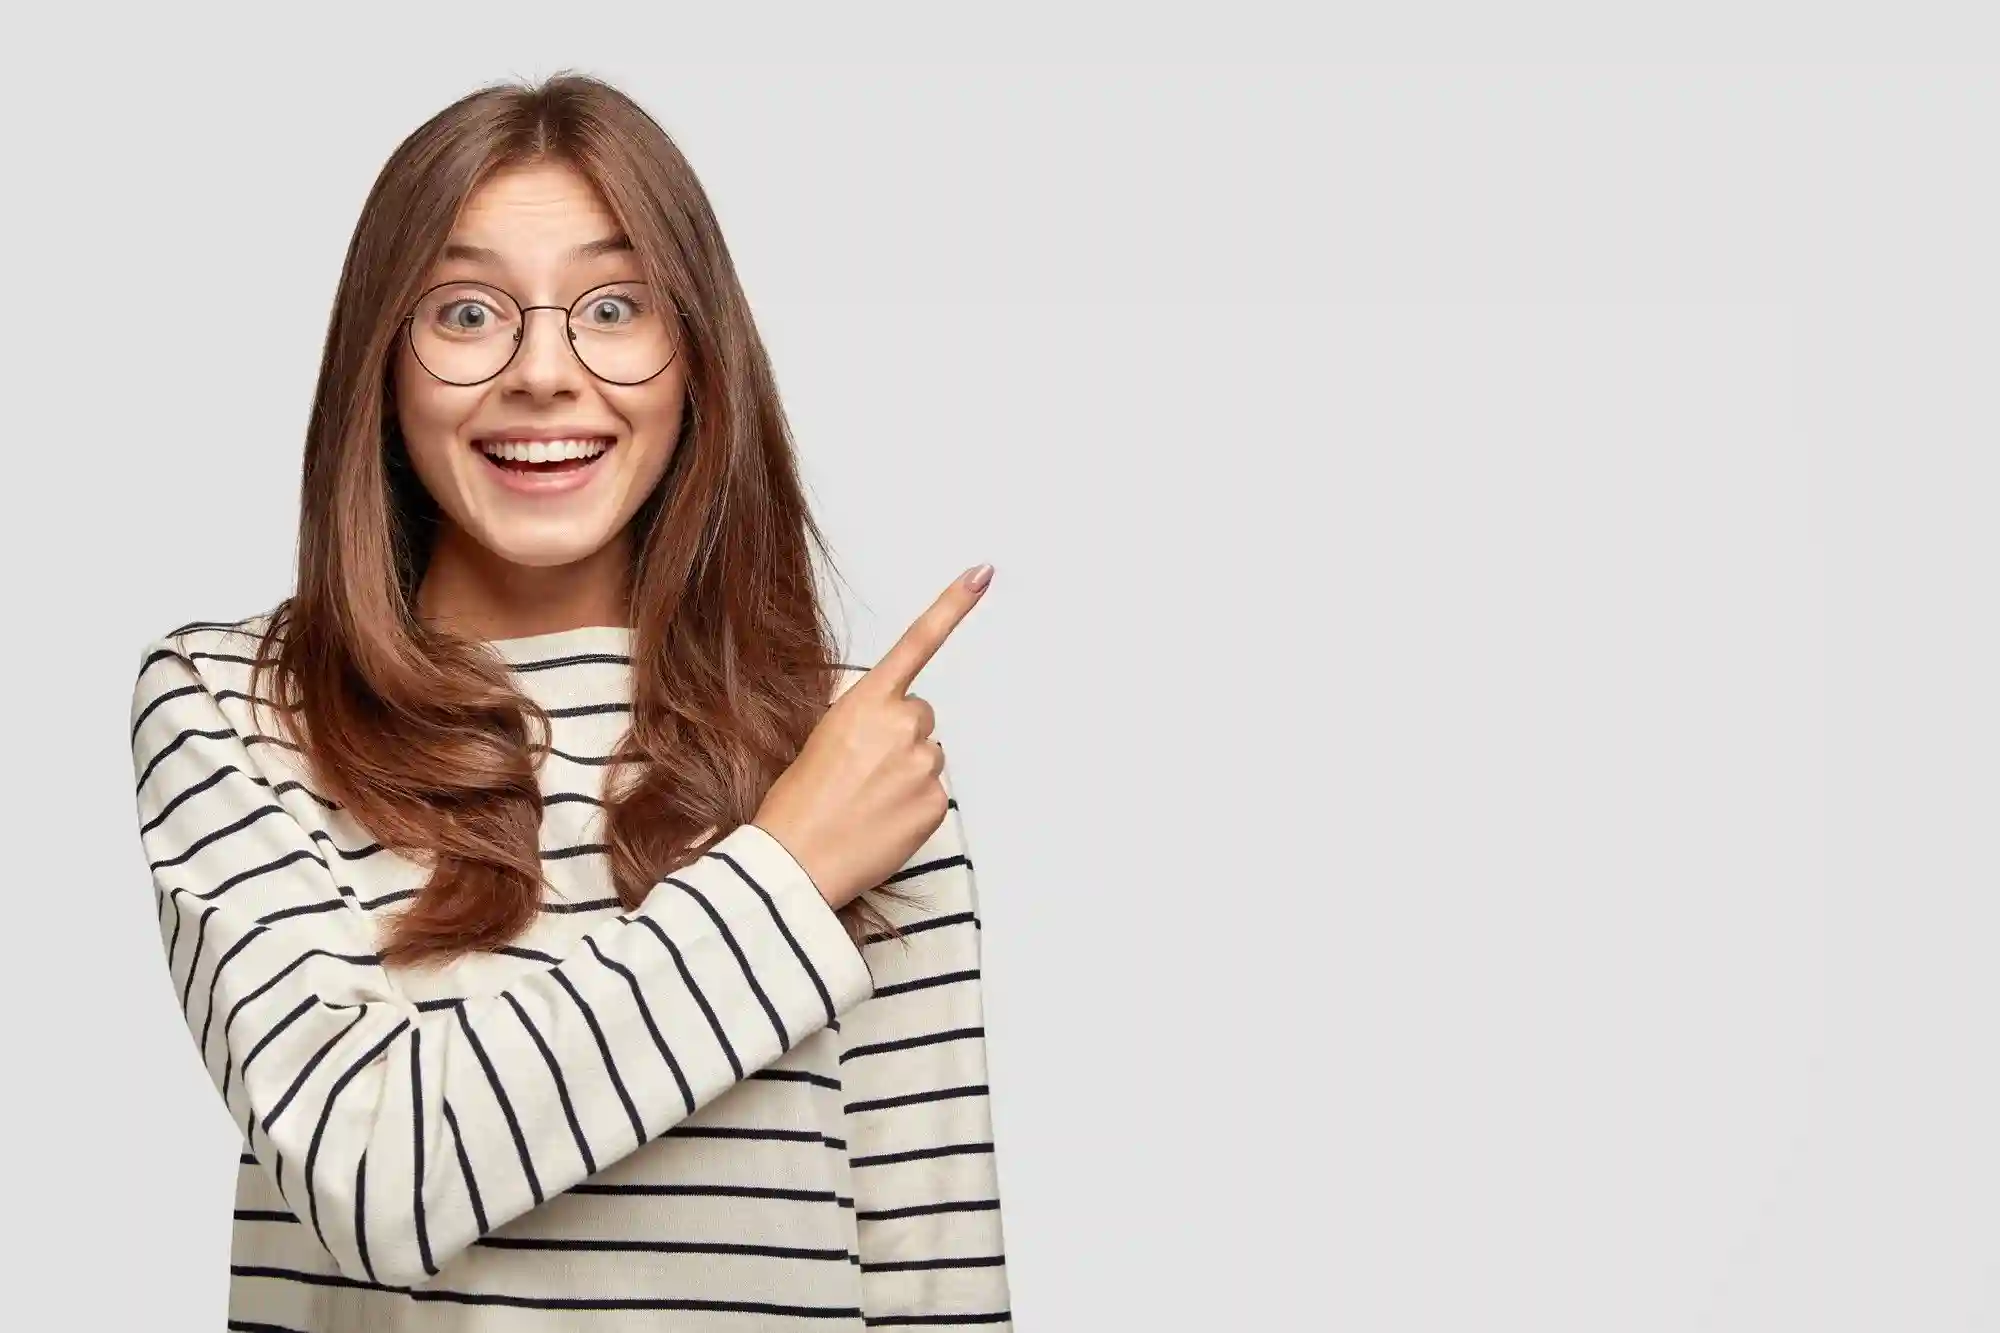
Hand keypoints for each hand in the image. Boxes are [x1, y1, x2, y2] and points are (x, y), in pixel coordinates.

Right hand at [753, 564, 992, 909]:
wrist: (795, 861)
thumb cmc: (797, 803)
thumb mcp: (821, 740)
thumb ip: (866, 723)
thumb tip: (895, 735)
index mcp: (866, 702)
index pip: (916, 644)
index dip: (953, 605)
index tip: (983, 572)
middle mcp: (903, 724)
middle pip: (920, 717)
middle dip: (899, 738)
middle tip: (859, 772)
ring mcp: (925, 764)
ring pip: (927, 757)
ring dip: (905, 773)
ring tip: (865, 801)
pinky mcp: (937, 802)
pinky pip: (933, 794)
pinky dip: (912, 806)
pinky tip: (881, 821)